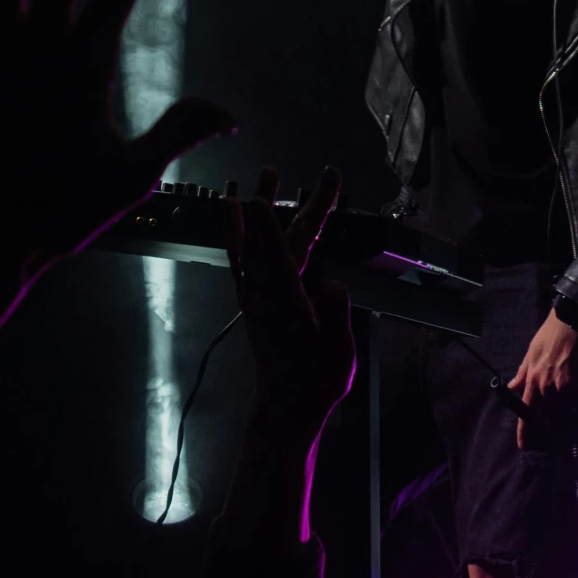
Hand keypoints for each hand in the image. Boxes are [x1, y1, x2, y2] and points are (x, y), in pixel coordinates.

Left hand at [224, 166, 353, 441]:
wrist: (287, 406)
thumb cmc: (317, 380)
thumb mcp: (338, 352)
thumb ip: (336, 316)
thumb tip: (334, 285)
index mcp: (286, 304)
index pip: (276, 258)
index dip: (269, 226)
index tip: (259, 198)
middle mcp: (264, 296)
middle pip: (272, 242)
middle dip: (282, 206)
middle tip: (287, 172)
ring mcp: (255, 297)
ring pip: (252, 246)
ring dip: (255, 213)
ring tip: (260, 180)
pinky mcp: (253, 302)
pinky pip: (244, 259)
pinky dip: (242, 235)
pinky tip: (239, 218)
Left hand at [505, 309, 577, 449]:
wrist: (574, 321)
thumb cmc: (550, 335)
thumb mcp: (531, 353)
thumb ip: (523, 373)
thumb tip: (512, 387)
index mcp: (533, 381)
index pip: (526, 412)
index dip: (525, 432)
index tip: (524, 447)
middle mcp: (547, 388)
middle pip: (546, 418)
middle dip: (548, 431)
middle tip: (549, 442)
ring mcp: (566, 389)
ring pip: (565, 415)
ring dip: (566, 420)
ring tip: (568, 425)